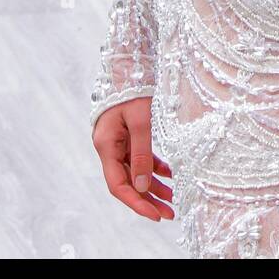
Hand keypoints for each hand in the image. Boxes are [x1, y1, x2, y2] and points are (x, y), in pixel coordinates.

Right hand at [92, 98, 173, 222]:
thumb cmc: (133, 88)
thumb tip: (143, 187)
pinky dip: (153, 167)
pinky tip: (169, 174)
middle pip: (126, 182)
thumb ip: (142, 154)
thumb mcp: (140, 120)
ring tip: (172, 200)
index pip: (118, 185)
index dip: (136, 203)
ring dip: (152, 186)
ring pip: (134, 171)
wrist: (128, 63)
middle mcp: (109, 146)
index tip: (156, 215)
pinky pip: (139, 158)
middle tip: (169, 214)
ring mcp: (117, 141)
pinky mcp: (127, 135)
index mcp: (106, 144)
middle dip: (147, 199)